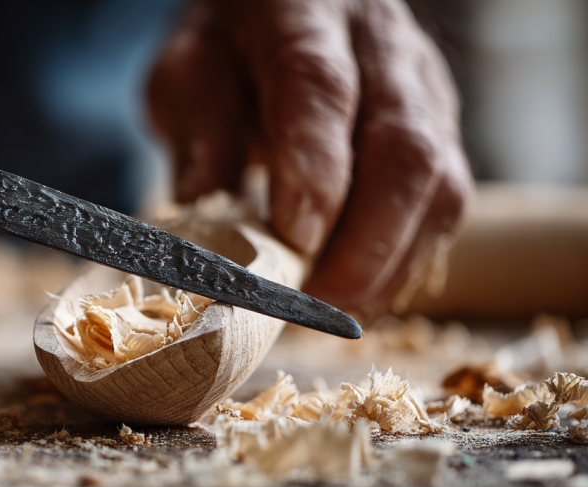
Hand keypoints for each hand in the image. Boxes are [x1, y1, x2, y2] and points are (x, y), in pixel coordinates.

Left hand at [147, 0, 472, 314]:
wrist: (287, 16)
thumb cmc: (231, 51)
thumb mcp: (189, 75)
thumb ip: (200, 133)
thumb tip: (203, 212)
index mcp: (305, 15)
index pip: (321, 88)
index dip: (314, 167)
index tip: (293, 236)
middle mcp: (382, 47)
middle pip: (404, 146)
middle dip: (363, 242)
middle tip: (314, 300)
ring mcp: (424, 91)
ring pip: (439, 185)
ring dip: (389, 263)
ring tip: (334, 309)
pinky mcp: (443, 132)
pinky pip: (445, 206)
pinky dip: (405, 261)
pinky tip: (362, 291)